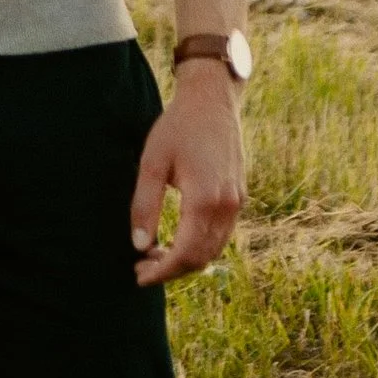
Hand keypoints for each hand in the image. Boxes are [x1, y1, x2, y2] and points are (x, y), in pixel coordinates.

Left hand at [129, 71, 244, 286]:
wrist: (213, 101)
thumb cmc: (178, 128)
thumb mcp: (152, 164)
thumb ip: (144, 206)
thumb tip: (139, 246)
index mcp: (205, 199)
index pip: (185, 253)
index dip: (161, 271)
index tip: (138, 276)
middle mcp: (227, 206)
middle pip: (201, 258)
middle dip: (171, 270)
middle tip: (141, 268)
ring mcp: (237, 203)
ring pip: (214, 250)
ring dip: (185, 260)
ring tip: (155, 255)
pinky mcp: (239, 197)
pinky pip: (221, 235)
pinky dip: (199, 246)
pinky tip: (176, 240)